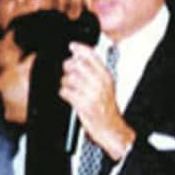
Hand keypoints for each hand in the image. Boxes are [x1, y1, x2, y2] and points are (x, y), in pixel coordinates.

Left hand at [60, 43, 135, 159]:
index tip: (72, 45)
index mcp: (106, 77)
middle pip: (78, 65)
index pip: (93, 56)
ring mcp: (92, 94)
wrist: (111, 128)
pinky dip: (63, 93)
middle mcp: (100, 83)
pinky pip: (66, 92)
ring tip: (68, 87)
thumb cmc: (106, 108)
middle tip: (67, 71)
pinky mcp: (84, 105)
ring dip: (65, 82)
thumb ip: (95, 73)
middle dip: (68, 67)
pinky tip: (67, 96)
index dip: (81, 48)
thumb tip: (78, 58)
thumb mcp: (105, 87)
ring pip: (70, 78)